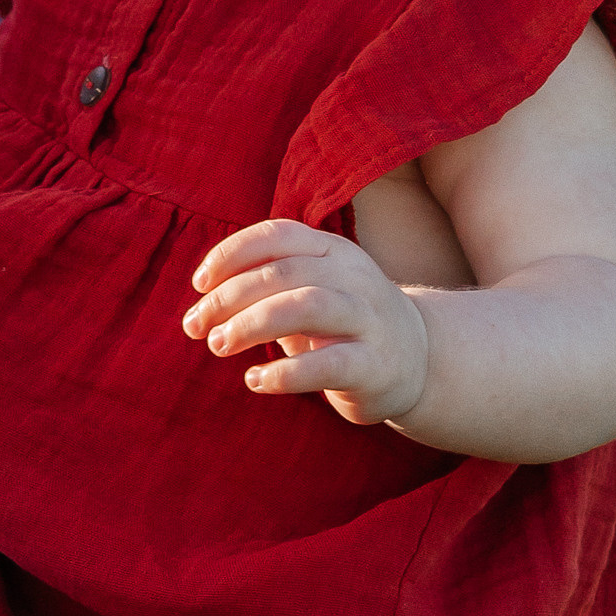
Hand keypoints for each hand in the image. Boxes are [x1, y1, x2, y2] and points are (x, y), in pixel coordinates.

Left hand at [185, 219, 430, 426]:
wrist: (421, 360)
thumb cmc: (344, 325)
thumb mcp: (312, 290)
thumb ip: (268, 286)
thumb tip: (204, 301)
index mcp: (334, 250)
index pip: (277, 235)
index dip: (231, 254)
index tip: (198, 284)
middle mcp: (354, 277)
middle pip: (282, 273)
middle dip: (228, 297)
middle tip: (194, 326)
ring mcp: (369, 319)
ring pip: (306, 306)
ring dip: (251, 325)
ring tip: (218, 345)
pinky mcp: (375, 366)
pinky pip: (327, 365)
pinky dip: (284, 374)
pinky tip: (255, 380)